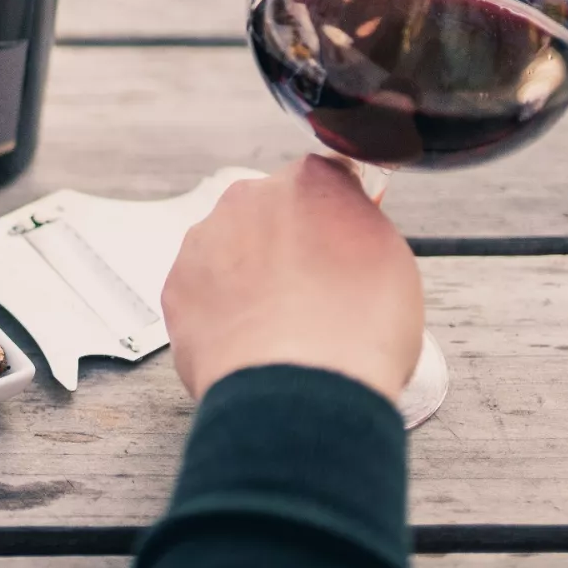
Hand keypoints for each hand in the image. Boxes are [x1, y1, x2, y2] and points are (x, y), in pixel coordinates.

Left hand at [161, 157, 423, 402]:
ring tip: (277, 324)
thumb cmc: (358, 331)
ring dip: (246, 276)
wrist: (299, 386)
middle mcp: (248, 198)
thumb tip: (342, 233)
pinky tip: (246, 340)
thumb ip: (357, 230)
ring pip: (228, 249)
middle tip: (308, 292)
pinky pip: (201, 291)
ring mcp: (204, 240)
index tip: (338, 247)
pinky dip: (219, 311)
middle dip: (282, 245)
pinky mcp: (175, 284)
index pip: (322, 183)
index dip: (331, 220)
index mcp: (310, 181)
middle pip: (267, 213)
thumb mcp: (392, 264)